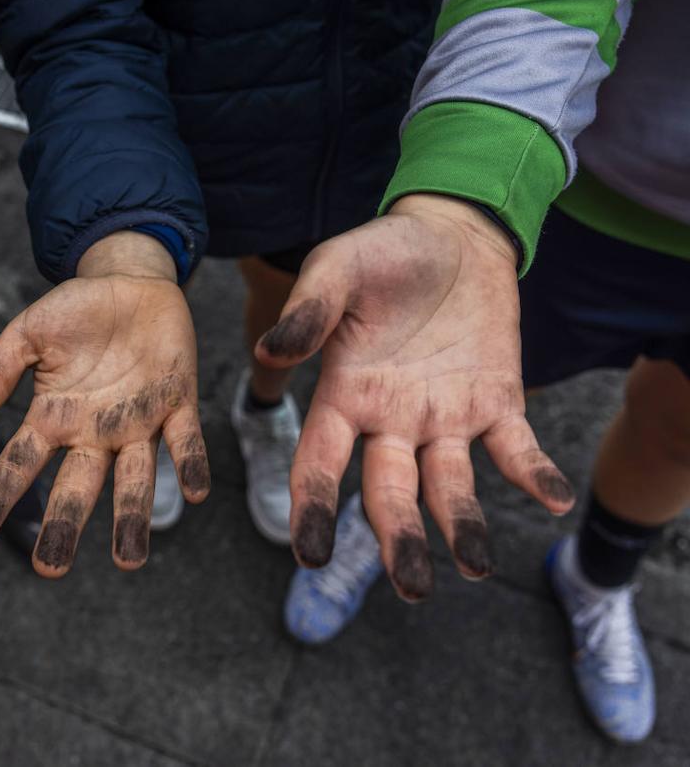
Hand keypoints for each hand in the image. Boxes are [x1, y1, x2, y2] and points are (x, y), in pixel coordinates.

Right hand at [0, 231, 208, 576]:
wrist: (130, 279)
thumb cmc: (75, 310)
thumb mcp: (28, 333)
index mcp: (54, 417)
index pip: (20, 466)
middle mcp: (94, 431)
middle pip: (77, 486)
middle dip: (65, 525)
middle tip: (51, 568)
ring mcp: (138, 422)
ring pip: (134, 478)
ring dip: (133, 516)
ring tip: (130, 559)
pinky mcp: (177, 402)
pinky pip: (185, 440)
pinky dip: (190, 464)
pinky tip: (193, 493)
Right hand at [256, 194, 574, 600]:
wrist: (454, 234)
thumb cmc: (383, 252)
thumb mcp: (337, 268)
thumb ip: (309, 311)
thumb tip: (272, 351)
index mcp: (344, 397)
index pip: (321, 464)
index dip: (314, 508)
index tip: (311, 553)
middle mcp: (391, 422)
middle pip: (390, 494)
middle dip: (398, 541)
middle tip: (411, 587)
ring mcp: (445, 418)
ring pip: (449, 486)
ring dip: (462, 527)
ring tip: (476, 567)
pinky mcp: (497, 404)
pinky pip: (515, 450)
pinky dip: (532, 474)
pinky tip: (550, 498)